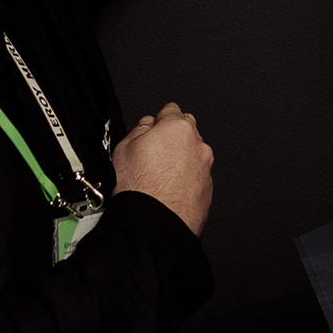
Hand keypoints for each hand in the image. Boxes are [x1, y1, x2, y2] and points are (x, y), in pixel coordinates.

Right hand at [111, 103, 213, 237]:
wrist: (155, 222)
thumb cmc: (140, 188)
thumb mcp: (124, 147)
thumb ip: (140, 128)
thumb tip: (147, 124)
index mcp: (178, 129)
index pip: (170, 110)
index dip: (158, 120)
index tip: (153, 128)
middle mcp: (198, 146)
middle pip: (186, 132)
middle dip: (172, 139)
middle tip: (153, 154)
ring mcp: (205, 168)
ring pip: (193, 156)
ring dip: (181, 161)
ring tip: (159, 177)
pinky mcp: (208, 189)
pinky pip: (196, 177)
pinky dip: (186, 180)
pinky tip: (169, 190)